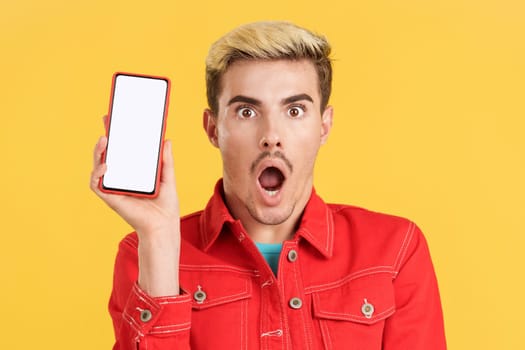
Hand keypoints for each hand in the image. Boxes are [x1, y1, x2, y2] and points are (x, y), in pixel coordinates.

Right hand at [90, 117, 180, 295]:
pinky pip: (97, 184)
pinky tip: (106, 164)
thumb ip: (166, 160)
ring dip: (98, 152)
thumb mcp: (168, 178)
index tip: (116, 119)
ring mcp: (114, 188)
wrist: (164, 226)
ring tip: (105, 140)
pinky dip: (98, 173)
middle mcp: (122, 179)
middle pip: (109, 156)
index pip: (123, 152)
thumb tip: (167, 140)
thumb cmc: (166, 206)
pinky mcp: (111, 198)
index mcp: (134, 173)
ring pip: (98, 167)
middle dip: (106, 138)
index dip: (118, 136)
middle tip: (108, 122)